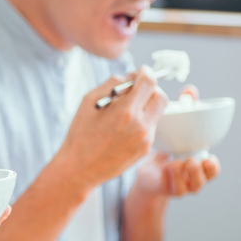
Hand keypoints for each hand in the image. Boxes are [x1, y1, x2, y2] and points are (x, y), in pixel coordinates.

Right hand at [58, 66, 167, 193]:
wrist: (79, 168)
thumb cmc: (80, 133)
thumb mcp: (89, 101)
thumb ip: (112, 84)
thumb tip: (132, 75)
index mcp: (125, 111)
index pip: (149, 82)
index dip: (146, 73)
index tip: (141, 72)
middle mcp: (140, 125)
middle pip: (161, 96)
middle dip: (151, 89)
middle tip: (137, 90)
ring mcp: (145, 139)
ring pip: (157, 113)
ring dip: (146, 106)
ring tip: (125, 112)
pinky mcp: (145, 149)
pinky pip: (150, 127)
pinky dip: (142, 122)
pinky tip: (124, 128)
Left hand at [133, 85, 220, 197]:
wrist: (147, 167)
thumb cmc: (166, 146)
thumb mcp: (177, 129)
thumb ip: (186, 110)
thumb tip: (190, 89)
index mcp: (198, 164)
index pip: (213, 169)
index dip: (213, 166)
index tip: (208, 157)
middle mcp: (191, 177)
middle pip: (203, 180)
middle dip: (199, 172)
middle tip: (190, 160)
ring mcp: (179, 186)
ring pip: (187, 187)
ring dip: (182, 175)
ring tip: (174, 164)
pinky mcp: (164, 189)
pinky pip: (171, 188)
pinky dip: (169, 179)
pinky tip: (164, 168)